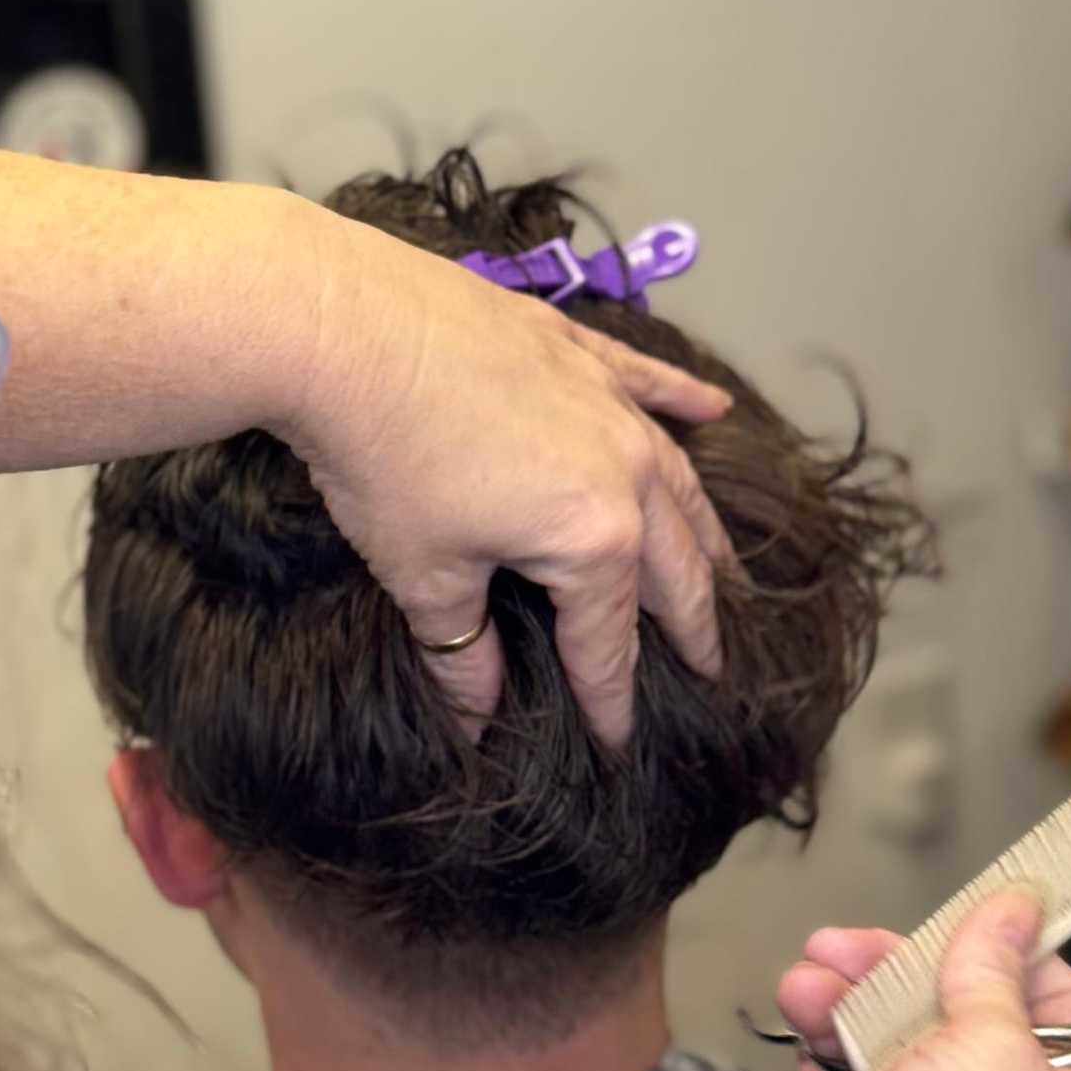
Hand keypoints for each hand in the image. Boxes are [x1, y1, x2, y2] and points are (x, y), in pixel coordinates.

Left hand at [284, 209, 735, 747]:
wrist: (343, 326)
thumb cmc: (382, 462)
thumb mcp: (422, 576)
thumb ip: (462, 655)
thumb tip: (475, 722)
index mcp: (595, 541)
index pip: (609, 642)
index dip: (612, 700)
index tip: (620, 743)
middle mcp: (625, 472)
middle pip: (672, 566)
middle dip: (691, 624)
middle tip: (712, 666)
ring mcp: (609, 403)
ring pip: (676, 478)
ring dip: (704, 531)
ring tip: (727, 570)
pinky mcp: (577, 349)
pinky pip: (648, 381)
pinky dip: (683, 398)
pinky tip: (715, 410)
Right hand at [738, 892, 1070, 1070]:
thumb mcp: (991, 1049)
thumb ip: (991, 972)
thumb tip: (1012, 910)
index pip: (1052, 999)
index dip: (1005, 947)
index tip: (963, 906)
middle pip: (953, 1012)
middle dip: (897, 969)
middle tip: (845, 943)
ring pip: (887, 1041)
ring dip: (844, 1002)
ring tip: (804, 980)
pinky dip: (819, 1049)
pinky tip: (799, 1024)